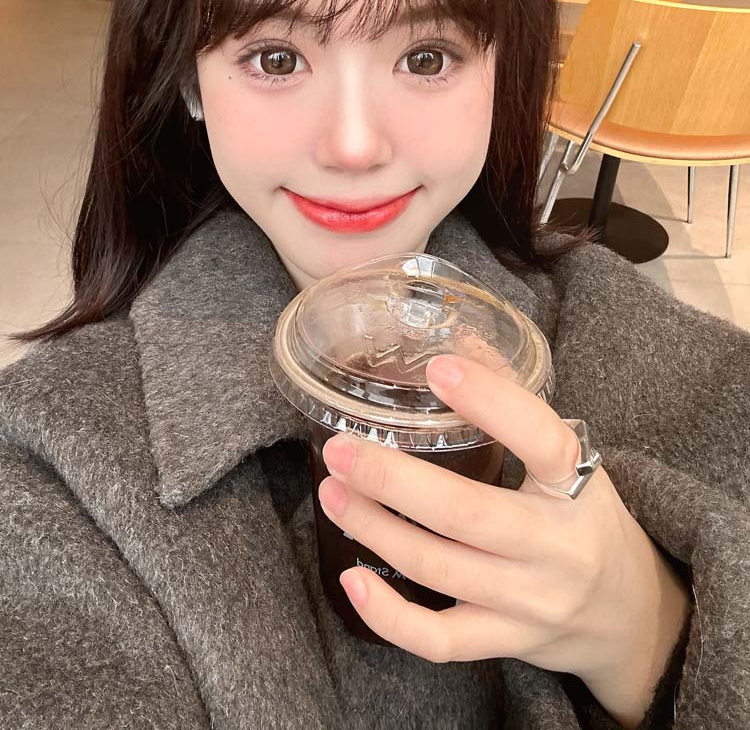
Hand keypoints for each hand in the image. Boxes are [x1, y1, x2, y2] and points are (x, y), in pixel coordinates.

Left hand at [317, 354, 690, 728]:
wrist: (627, 615)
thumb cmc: (583, 519)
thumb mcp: (569, 459)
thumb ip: (515, 402)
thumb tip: (460, 335)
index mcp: (577, 487)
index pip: (543, 440)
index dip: (492, 401)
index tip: (438, 368)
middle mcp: (557, 548)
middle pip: (467, 515)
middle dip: (392, 479)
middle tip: (340, 450)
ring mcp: (529, 603)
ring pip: (439, 570)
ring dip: (375, 528)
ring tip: (332, 492)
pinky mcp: (505, 642)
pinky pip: (439, 642)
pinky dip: (389, 616)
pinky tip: (351, 578)